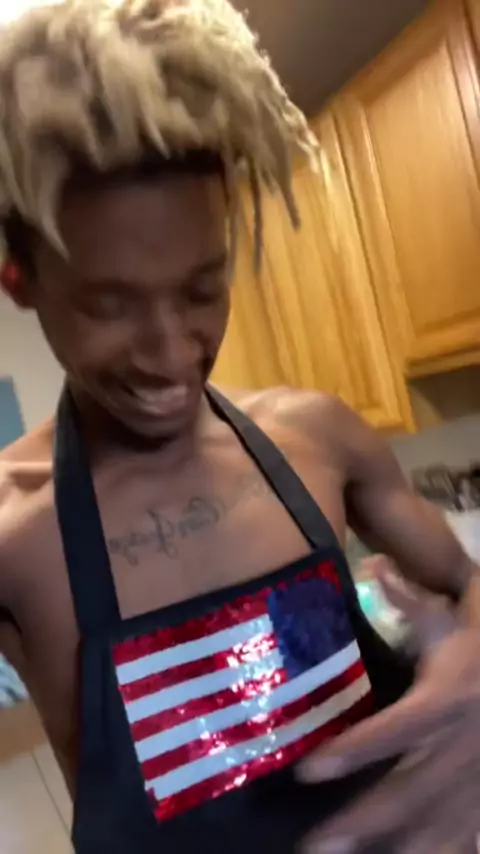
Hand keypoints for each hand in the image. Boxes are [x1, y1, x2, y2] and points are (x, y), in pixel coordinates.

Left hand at [298, 556, 479, 852]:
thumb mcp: (452, 620)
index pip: (396, 730)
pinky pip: (466, 839)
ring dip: (392, 850)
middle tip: (312, 845)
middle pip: (409, 791)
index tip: (307, 772)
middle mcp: (463, 747)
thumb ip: (411, 601)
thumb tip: (373, 564)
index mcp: (448, 699)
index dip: (354, 751)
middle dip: (361, 820)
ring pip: (437, 827)